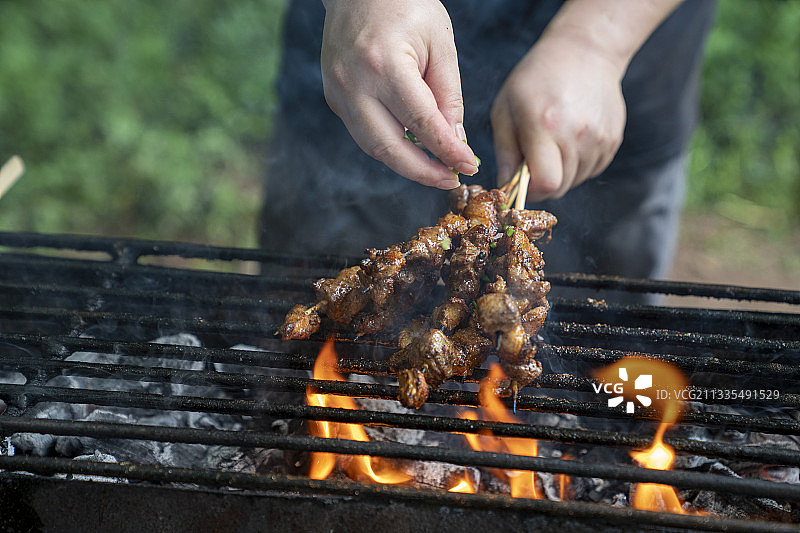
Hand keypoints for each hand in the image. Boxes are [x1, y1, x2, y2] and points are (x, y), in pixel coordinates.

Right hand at [321, 0, 478, 189]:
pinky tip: (413, 147)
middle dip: (423, 171)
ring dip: (405, 164)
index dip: (448, 150)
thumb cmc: (406, 5)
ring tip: (435, 169)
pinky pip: (363, 132)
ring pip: (372, 146)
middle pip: (390, 147)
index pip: (422, 123)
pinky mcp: (334, 96)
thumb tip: (454, 141)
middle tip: (451, 179)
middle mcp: (354, 84)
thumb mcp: (440, 44)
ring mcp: (338, 92)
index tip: (469, 166)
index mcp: (384, 65)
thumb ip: (448, 95)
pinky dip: (390, 145)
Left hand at [491, 33, 625, 200]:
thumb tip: (505, 187)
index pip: (545, 184)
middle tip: (532, 158)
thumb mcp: (506, 109)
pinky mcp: (612, 141)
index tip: (520, 179)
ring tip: (552, 142)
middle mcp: (577, 135)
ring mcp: (599, 139)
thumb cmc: (536, 79)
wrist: (585, 52)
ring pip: (575, 180)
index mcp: (545, 126)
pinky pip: (590, 170)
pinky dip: (576, 164)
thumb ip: (505, 152)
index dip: (529, 190)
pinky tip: (569, 138)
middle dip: (541, 182)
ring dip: (560, 172)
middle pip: (560, 187)